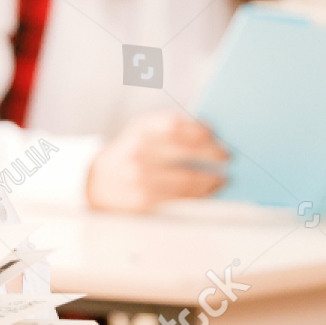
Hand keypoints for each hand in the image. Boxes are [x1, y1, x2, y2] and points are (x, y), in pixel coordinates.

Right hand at [87, 111, 227, 211]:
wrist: (97, 183)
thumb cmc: (130, 154)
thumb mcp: (141, 132)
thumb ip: (169, 128)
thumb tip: (211, 133)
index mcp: (140, 129)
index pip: (175, 125)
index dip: (199, 130)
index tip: (215, 135)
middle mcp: (137, 151)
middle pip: (186, 151)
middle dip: (213, 155)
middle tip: (228, 157)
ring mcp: (140, 177)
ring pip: (189, 179)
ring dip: (212, 179)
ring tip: (222, 179)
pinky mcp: (144, 199)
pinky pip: (181, 197)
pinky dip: (200, 194)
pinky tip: (208, 190)